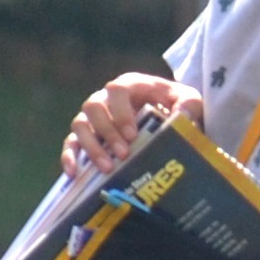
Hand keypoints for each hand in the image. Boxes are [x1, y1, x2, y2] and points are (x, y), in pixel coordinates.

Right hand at [65, 73, 200, 172]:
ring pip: (79, 125)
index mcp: (129, 85)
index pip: (117, 91)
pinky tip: (73, 173)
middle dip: (107, 132)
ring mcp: (93, 117)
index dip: (121, 112)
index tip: (132, 135)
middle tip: (123, 154)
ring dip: (91, 146)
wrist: (168, 118)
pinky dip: (69, 156)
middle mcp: (106, 98)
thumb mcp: (189, 101)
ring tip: (107, 168)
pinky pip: (70, 143)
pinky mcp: (86, 135)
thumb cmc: (177, 106)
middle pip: (94, 107)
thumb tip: (181, 117)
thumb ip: (189, 105)